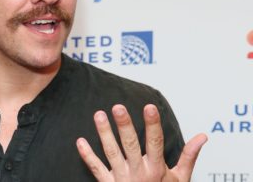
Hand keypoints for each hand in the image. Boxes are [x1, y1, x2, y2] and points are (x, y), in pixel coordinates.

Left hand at [76, 104, 206, 181]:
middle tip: (118, 107)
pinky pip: (96, 169)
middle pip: (130, 146)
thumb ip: (188, 156)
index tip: (149, 107)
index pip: (155, 143)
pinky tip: (79, 141)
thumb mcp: (180, 178)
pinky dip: (87, 156)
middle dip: (125, 126)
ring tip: (98, 115)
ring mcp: (122, 179)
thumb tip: (202, 136)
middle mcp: (138, 173)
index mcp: (156, 169)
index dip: (153, 125)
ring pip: (111, 153)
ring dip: (104, 134)